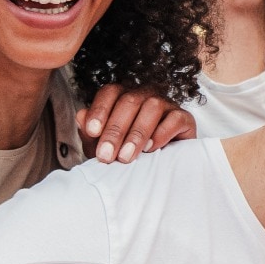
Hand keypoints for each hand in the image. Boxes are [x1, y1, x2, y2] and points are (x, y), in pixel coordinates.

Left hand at [77, 84, 195, 162]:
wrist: (156, 171)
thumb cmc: (126, 155)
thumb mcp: (103, 148)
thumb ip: (91, 134)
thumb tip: (80, 116)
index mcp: (122, 97)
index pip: (110, 92)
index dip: (100, 110)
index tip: (91, 131)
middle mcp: (144, 95)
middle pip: (129, 101)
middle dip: (115, 130)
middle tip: (106, 156)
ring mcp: (166, 105)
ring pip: (152, 106)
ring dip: (137, 133)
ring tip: (126, 157)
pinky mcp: (184, 118)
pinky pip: (175, 118)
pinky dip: (162, 133)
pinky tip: (151, 149)